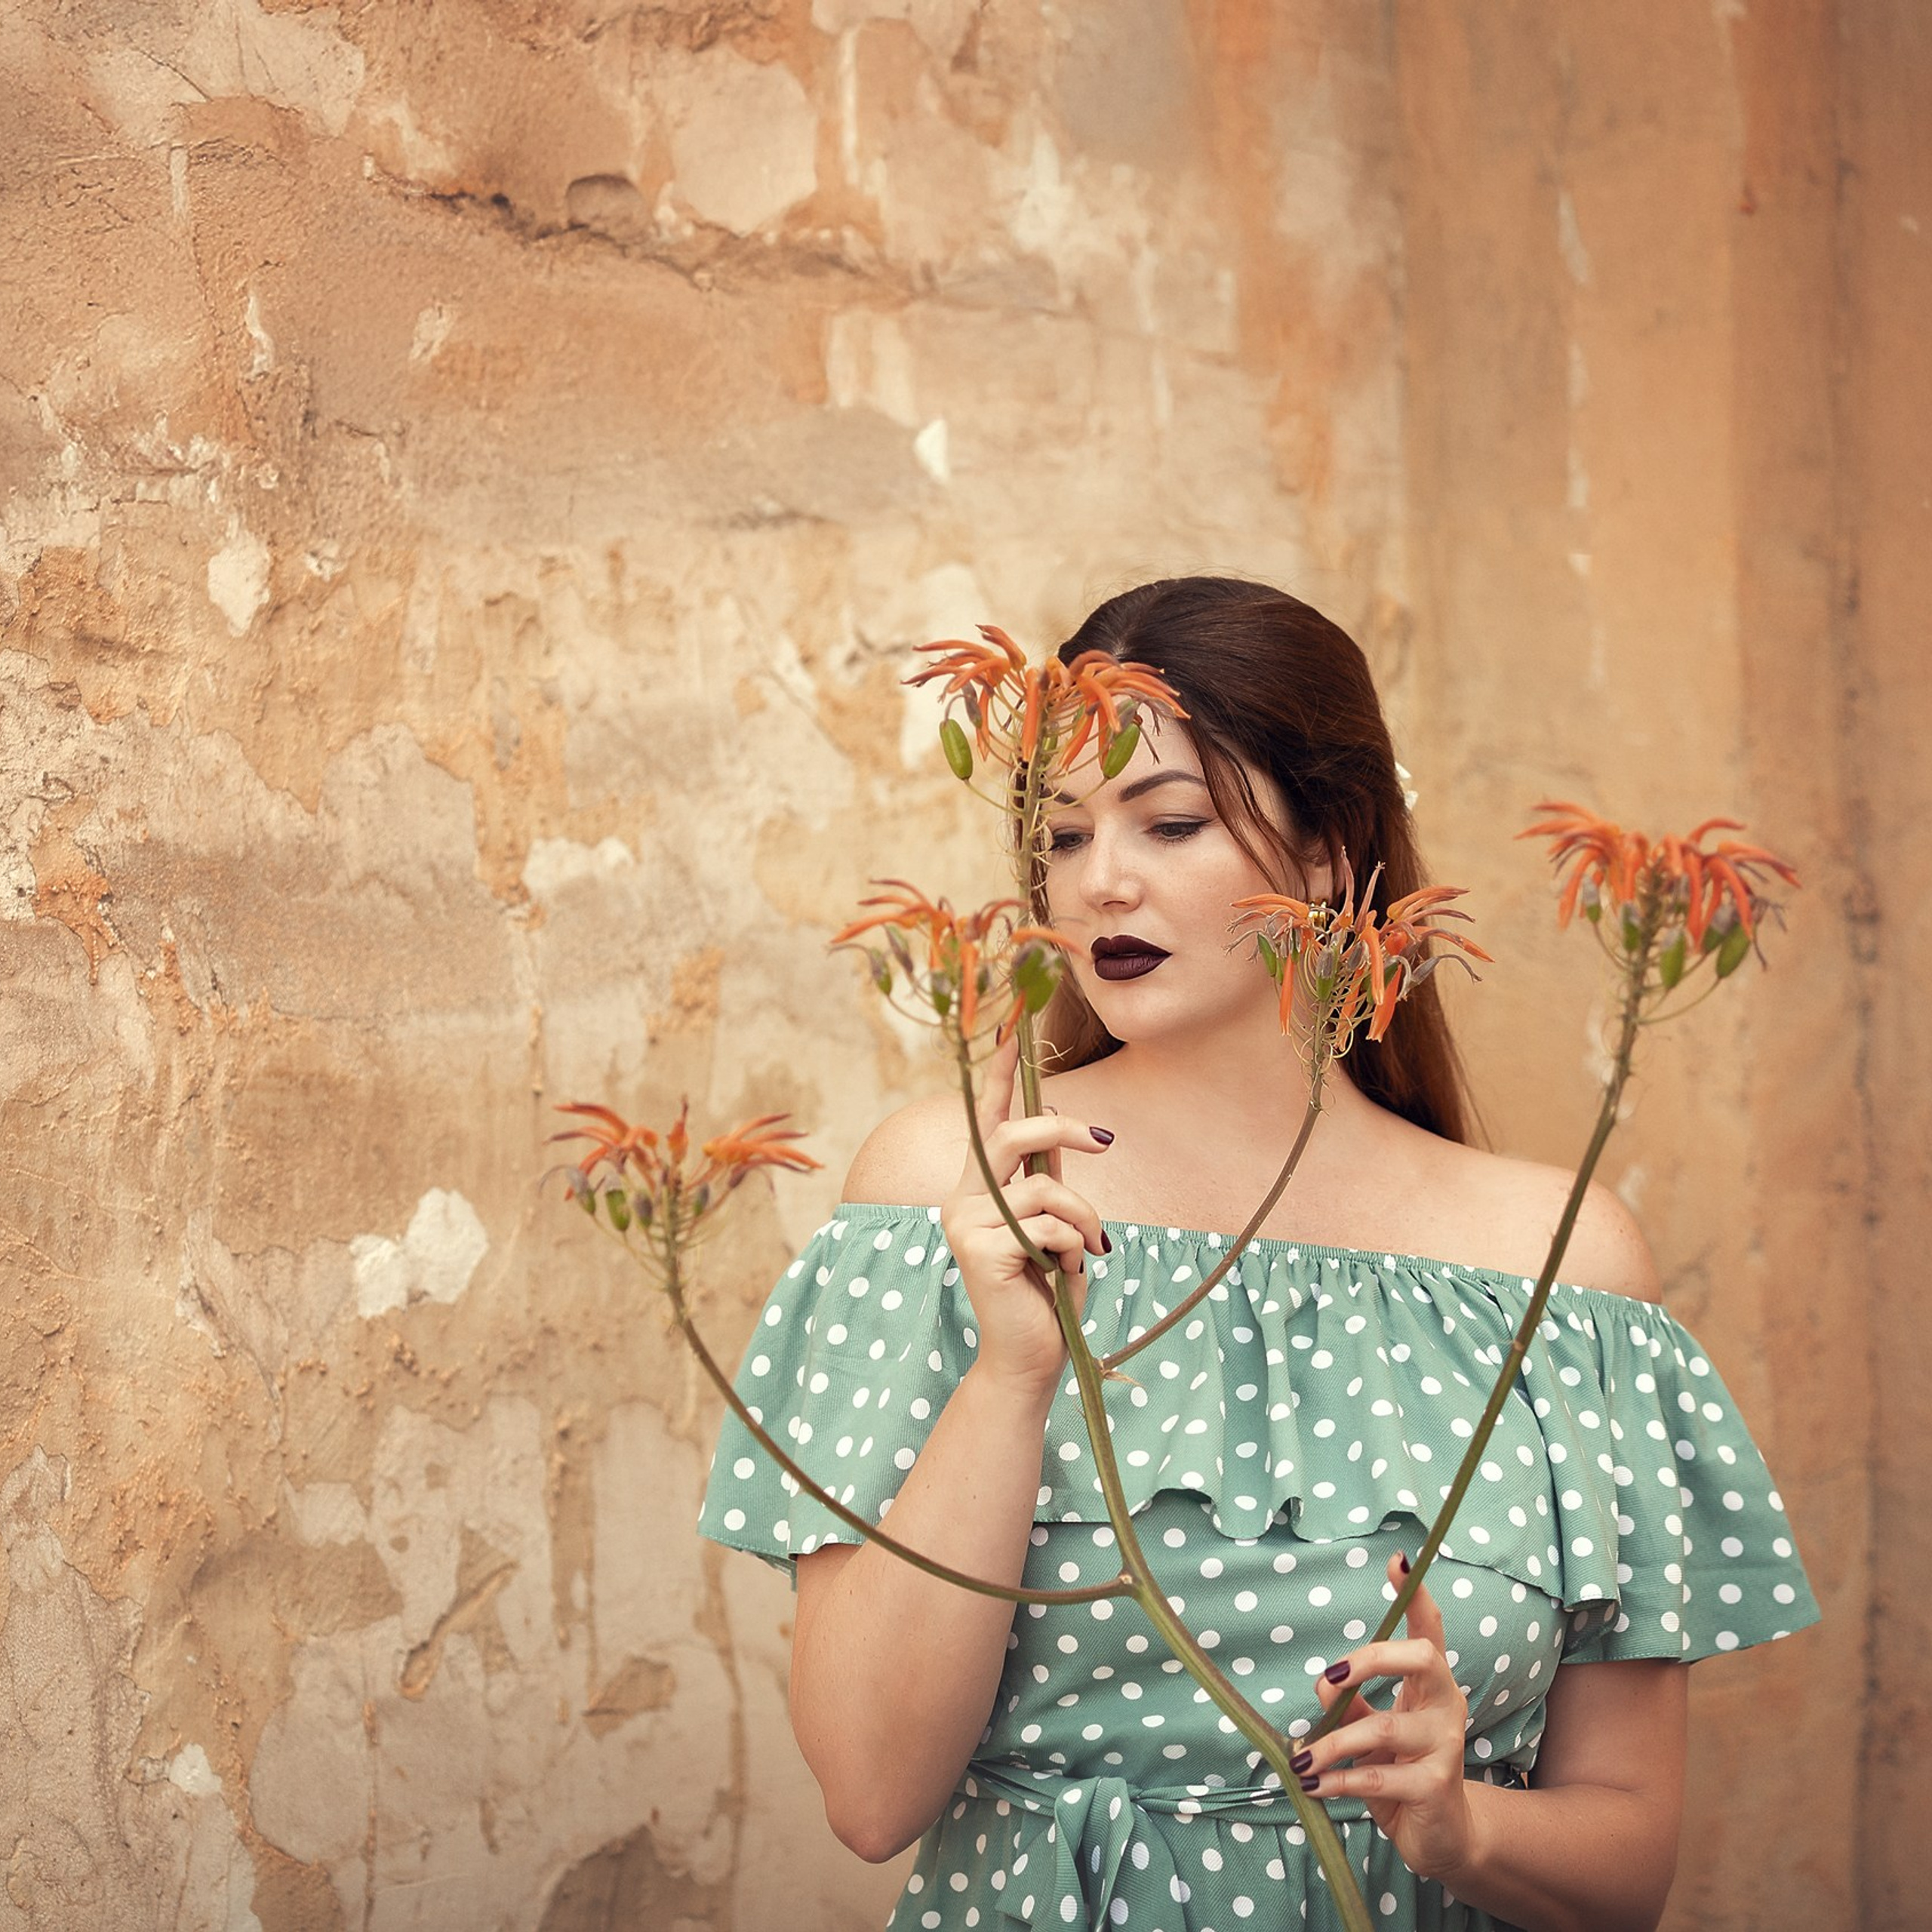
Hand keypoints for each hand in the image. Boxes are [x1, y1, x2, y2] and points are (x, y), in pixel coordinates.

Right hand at [940, 1035, 1112, 1405]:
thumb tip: (1061, 1120)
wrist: (1031, 1357)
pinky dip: (1074, 1248)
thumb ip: (1048, 1178)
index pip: (983, 1119)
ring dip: (1084, 1218)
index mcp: (978, 1187)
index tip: (1009, 1030)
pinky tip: (1066, 1275)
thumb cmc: (1046, 1290)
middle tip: (1105, 1140)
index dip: (995, 1075)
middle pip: (1012, 1135)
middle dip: (1064, 1130)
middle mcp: (961, 1198)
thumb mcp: (1053, 1223)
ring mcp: (964, 1224)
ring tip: (1089, 1250)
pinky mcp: (978, 1251)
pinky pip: (1047, 1226)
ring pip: (1043, 1188)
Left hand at [1297, 1553, 1474, 1883]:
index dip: (1415, 1594)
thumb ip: (1350, 1705)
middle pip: (1421, 1658)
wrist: (1440, 1838)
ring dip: (1332, 1744)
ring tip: (1302, 1761)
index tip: (1397, 1560)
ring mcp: (1446, 1746)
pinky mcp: (1436, 1786)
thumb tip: (1323, 1684)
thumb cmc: (1400, 1771)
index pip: (1429, 1629)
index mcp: (1429, 1684)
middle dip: (1371, 1659)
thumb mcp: (1371, 1733)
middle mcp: (1446, 1705)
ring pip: (1384, 1727)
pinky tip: (1315, 1786)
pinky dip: (1339, 1781)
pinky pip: (1379, 1776)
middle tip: (1329, 1679)